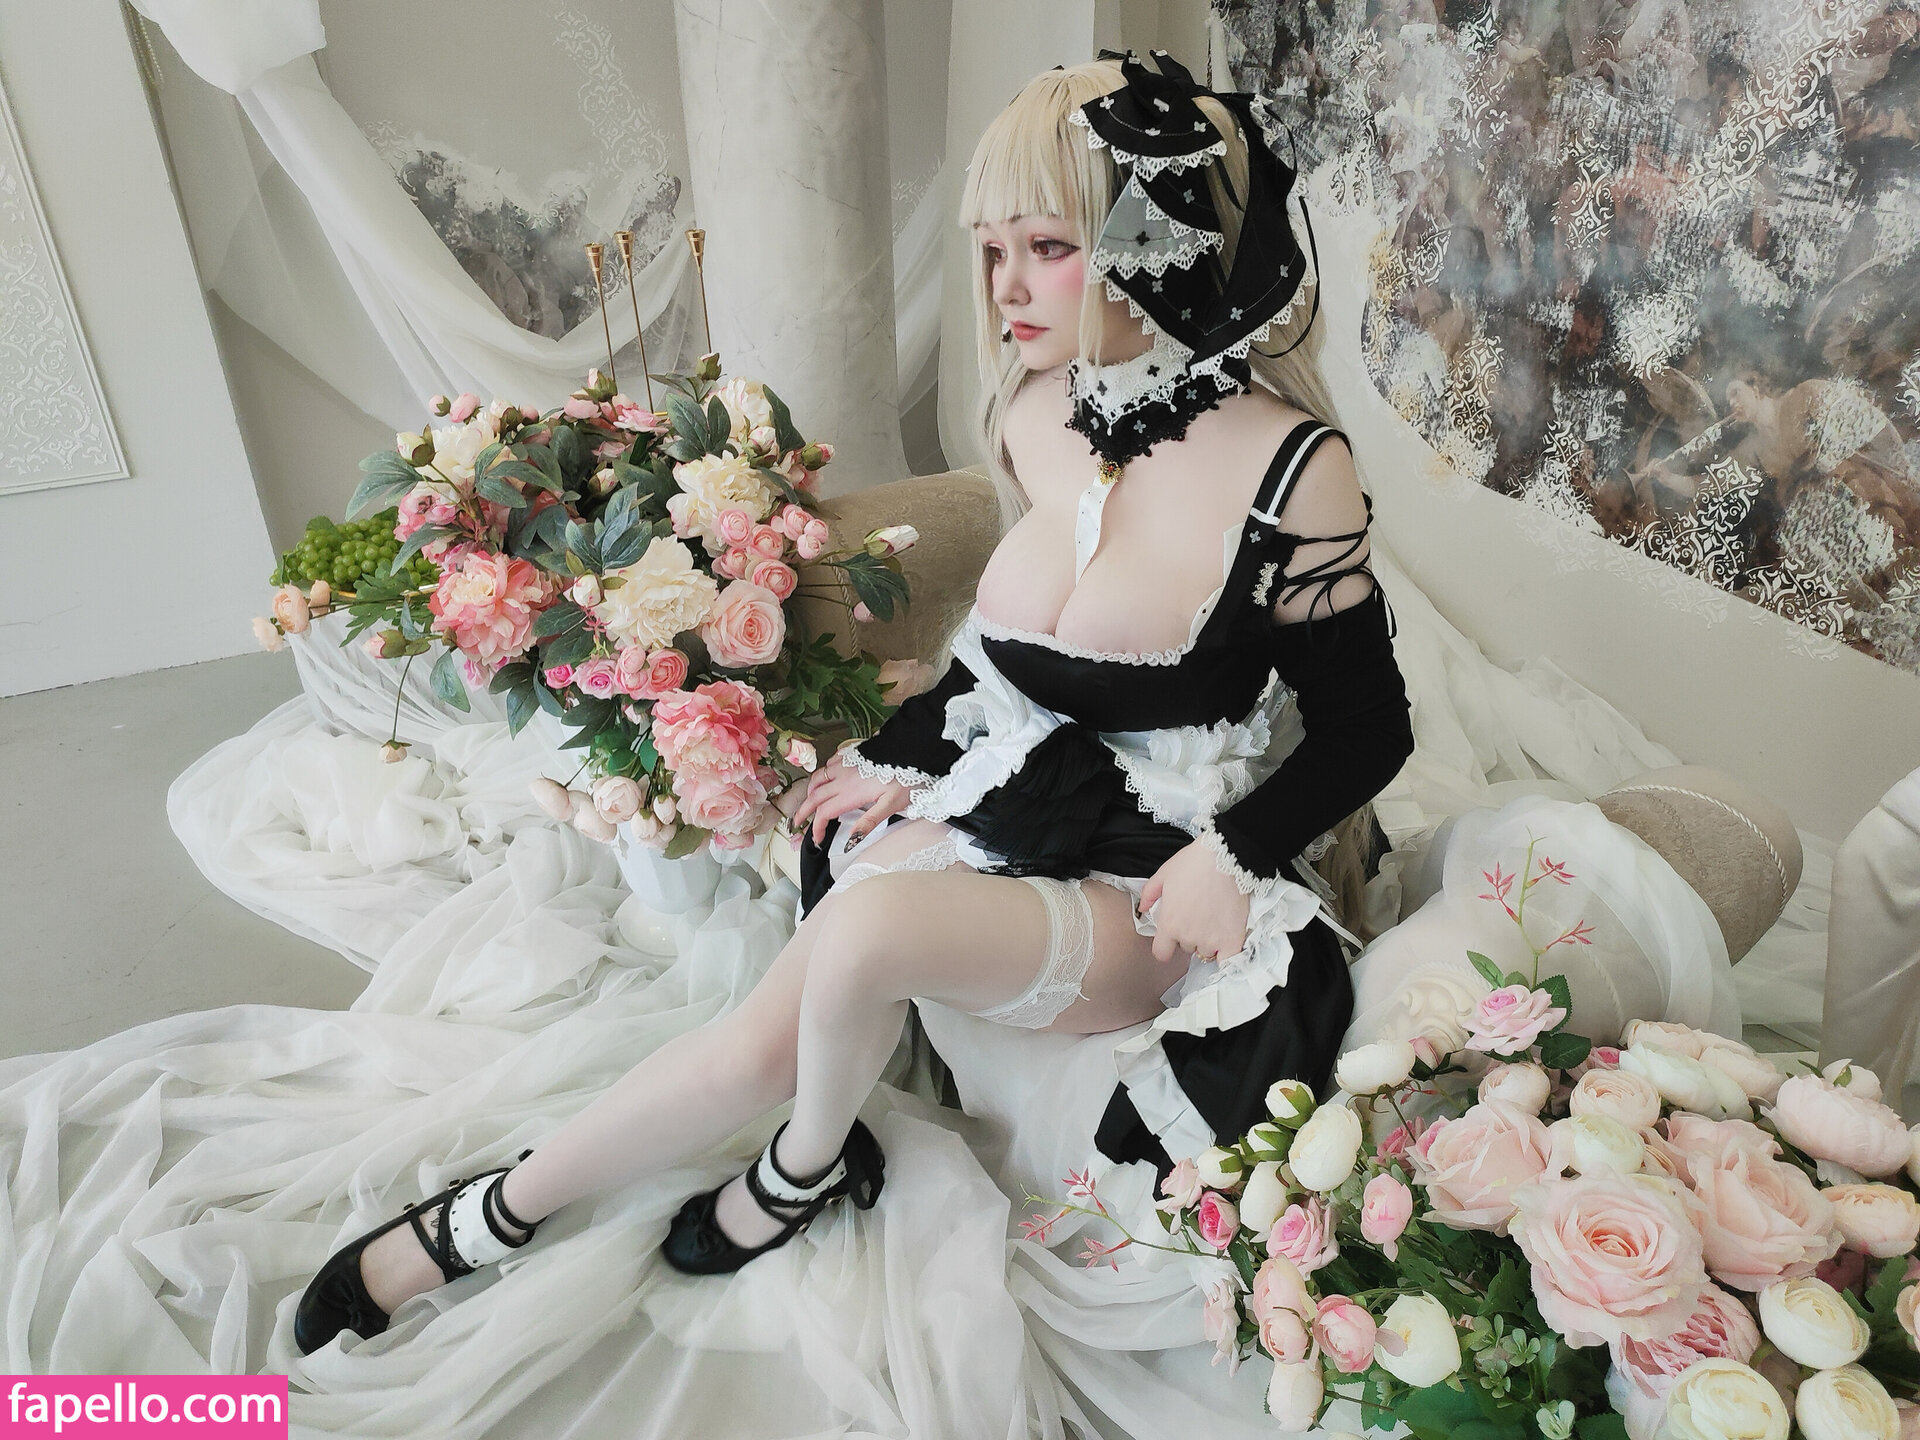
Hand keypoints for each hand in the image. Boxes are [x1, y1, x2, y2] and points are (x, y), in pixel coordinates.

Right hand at [789, 749, 914, 846]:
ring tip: (808, 801)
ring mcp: (845, 764)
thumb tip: (850, 840)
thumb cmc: (907, 777)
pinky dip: (822, 774)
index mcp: (851, 793)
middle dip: (803, 811)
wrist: (913, 749)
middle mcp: (843, 778)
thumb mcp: (892, 805)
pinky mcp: (851, 754)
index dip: (817, 828)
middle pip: (815, 796)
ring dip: (810, 792)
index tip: (818, 839)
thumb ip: (869, 822)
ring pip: (818, 778)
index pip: (825, 813)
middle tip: (797, 822)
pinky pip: (829, 764)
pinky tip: (827, 778)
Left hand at [1138, 840, 1251, 965]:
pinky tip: (1227, 943)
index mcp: (1169, 924)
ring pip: (1207, 951)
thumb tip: (1142, 909)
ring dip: (1209, 941)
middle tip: (1198, 916)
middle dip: (1190, 935)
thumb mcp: (1164, 874)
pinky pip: (1228, 960)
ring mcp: (1211, 939)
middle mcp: (1188, 936)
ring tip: (1215, 920)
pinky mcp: (1233, 939)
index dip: (1166, 947)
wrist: (1225, 857)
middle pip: (1187, 948)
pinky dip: (1227, 955)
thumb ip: (1149, 894)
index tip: (1172, 939)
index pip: (1161, 953)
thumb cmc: (1194, 863)